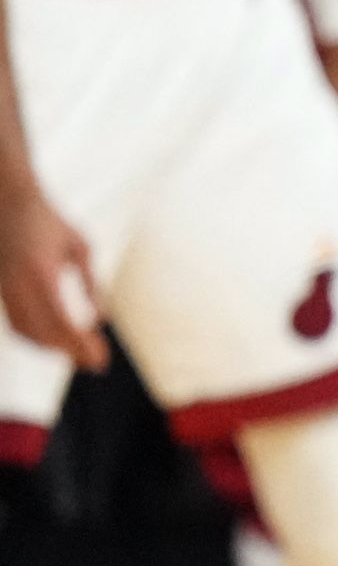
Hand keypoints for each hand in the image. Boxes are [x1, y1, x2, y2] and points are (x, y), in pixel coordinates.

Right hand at [0, 181, 106, 371]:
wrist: (8, 202)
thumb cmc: (50, 221)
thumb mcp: (79, 247)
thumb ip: (91, 284)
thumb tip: (100, 319)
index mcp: (41, 272)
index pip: (61, 321)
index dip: (80, 344)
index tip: (101, 358)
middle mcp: (18, 283)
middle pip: (43, 332)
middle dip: (71, 352)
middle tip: (97, 363)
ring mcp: (4, 287)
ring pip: (25, 331)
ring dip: (52, 348)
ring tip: (80, 355)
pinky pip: (14, 322)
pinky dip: (34, 338)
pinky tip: (55, 342)